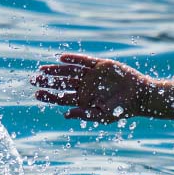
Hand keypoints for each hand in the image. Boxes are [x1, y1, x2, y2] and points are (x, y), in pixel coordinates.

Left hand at [32, 53, 150, 122]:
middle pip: (62, 83)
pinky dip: (73, 59)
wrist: (140, 96)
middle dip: (48, 81)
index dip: (49, 96)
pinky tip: (61, 58)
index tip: (36, 94)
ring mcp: (92, 75)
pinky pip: (84, 61)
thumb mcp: (103, 116)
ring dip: (56, 70)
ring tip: (42, 69)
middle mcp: (85, 86)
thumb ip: (85, 114)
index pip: (62, 97)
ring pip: (70, 71)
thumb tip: (65, 114)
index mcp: (84, 100)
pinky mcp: (101, 65)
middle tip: (32, 79)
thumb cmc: (122, 110)